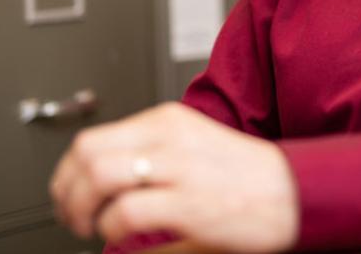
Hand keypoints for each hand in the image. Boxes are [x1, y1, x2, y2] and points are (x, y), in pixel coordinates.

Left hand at [50, 103, 298, 251]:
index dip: (67, 173)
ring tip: (90, 227)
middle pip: (87, 154)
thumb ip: (151, 158)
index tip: (67, 193)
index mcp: (168, 122)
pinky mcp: (187, 203)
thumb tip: (105, 191)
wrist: (294, 191)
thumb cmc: (248, 176)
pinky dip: (111, 231)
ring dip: (82, 211)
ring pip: (99, 179)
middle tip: (71, 215)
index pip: (93, 138)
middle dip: (66, 192)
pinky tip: (120, 238)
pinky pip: (125, 214)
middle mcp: (169, 138)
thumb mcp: (194, 147)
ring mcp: (178, 169)